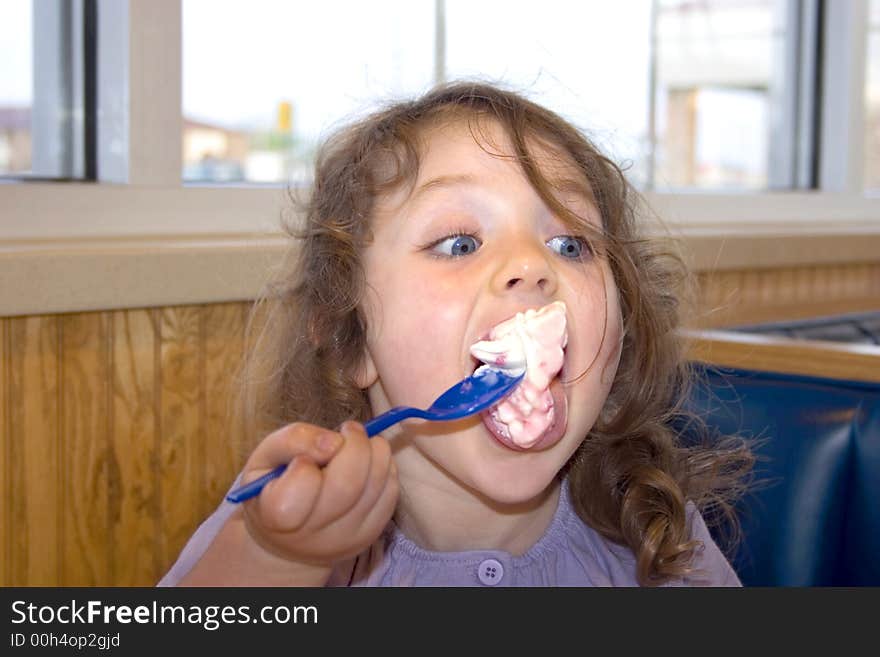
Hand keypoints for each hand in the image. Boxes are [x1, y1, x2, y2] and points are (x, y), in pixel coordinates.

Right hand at [239, 420, 398, 572]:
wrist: (288, 541)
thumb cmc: (274, 488)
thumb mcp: (265, 458)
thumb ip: (292, 441)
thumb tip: (334, 441)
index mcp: (276, 516)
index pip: (302, 483)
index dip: (306, 459)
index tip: (303, 457)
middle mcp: (313, 535)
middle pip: (349, 484)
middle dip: (355, 444)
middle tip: (347, 430)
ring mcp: (346, 538)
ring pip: (377, 484)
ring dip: (374, 450)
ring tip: (357, 444)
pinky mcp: (370, 534)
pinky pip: (390, 491)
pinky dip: (385, 466)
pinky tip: (367, 462)